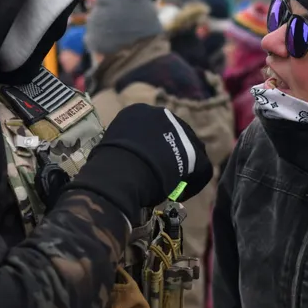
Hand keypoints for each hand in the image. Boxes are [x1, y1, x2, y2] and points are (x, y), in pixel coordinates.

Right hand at [66, 104, 211, 221]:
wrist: (124, 170)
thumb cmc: (108, 163)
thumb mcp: (112, 148)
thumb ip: (123, 148)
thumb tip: (121, 159)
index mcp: (138, 112)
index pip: (151, 130)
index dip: (151, 150)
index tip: (147, 165)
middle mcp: (162, 115)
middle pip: (172, 137)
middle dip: (169, 156)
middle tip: (162, 177)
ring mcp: (183, 131)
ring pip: (188, 151)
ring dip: (183, 168)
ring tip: (172, 187)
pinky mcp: (196, 150)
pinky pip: (200, 168)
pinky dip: (192, 183)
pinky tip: (180, 194)